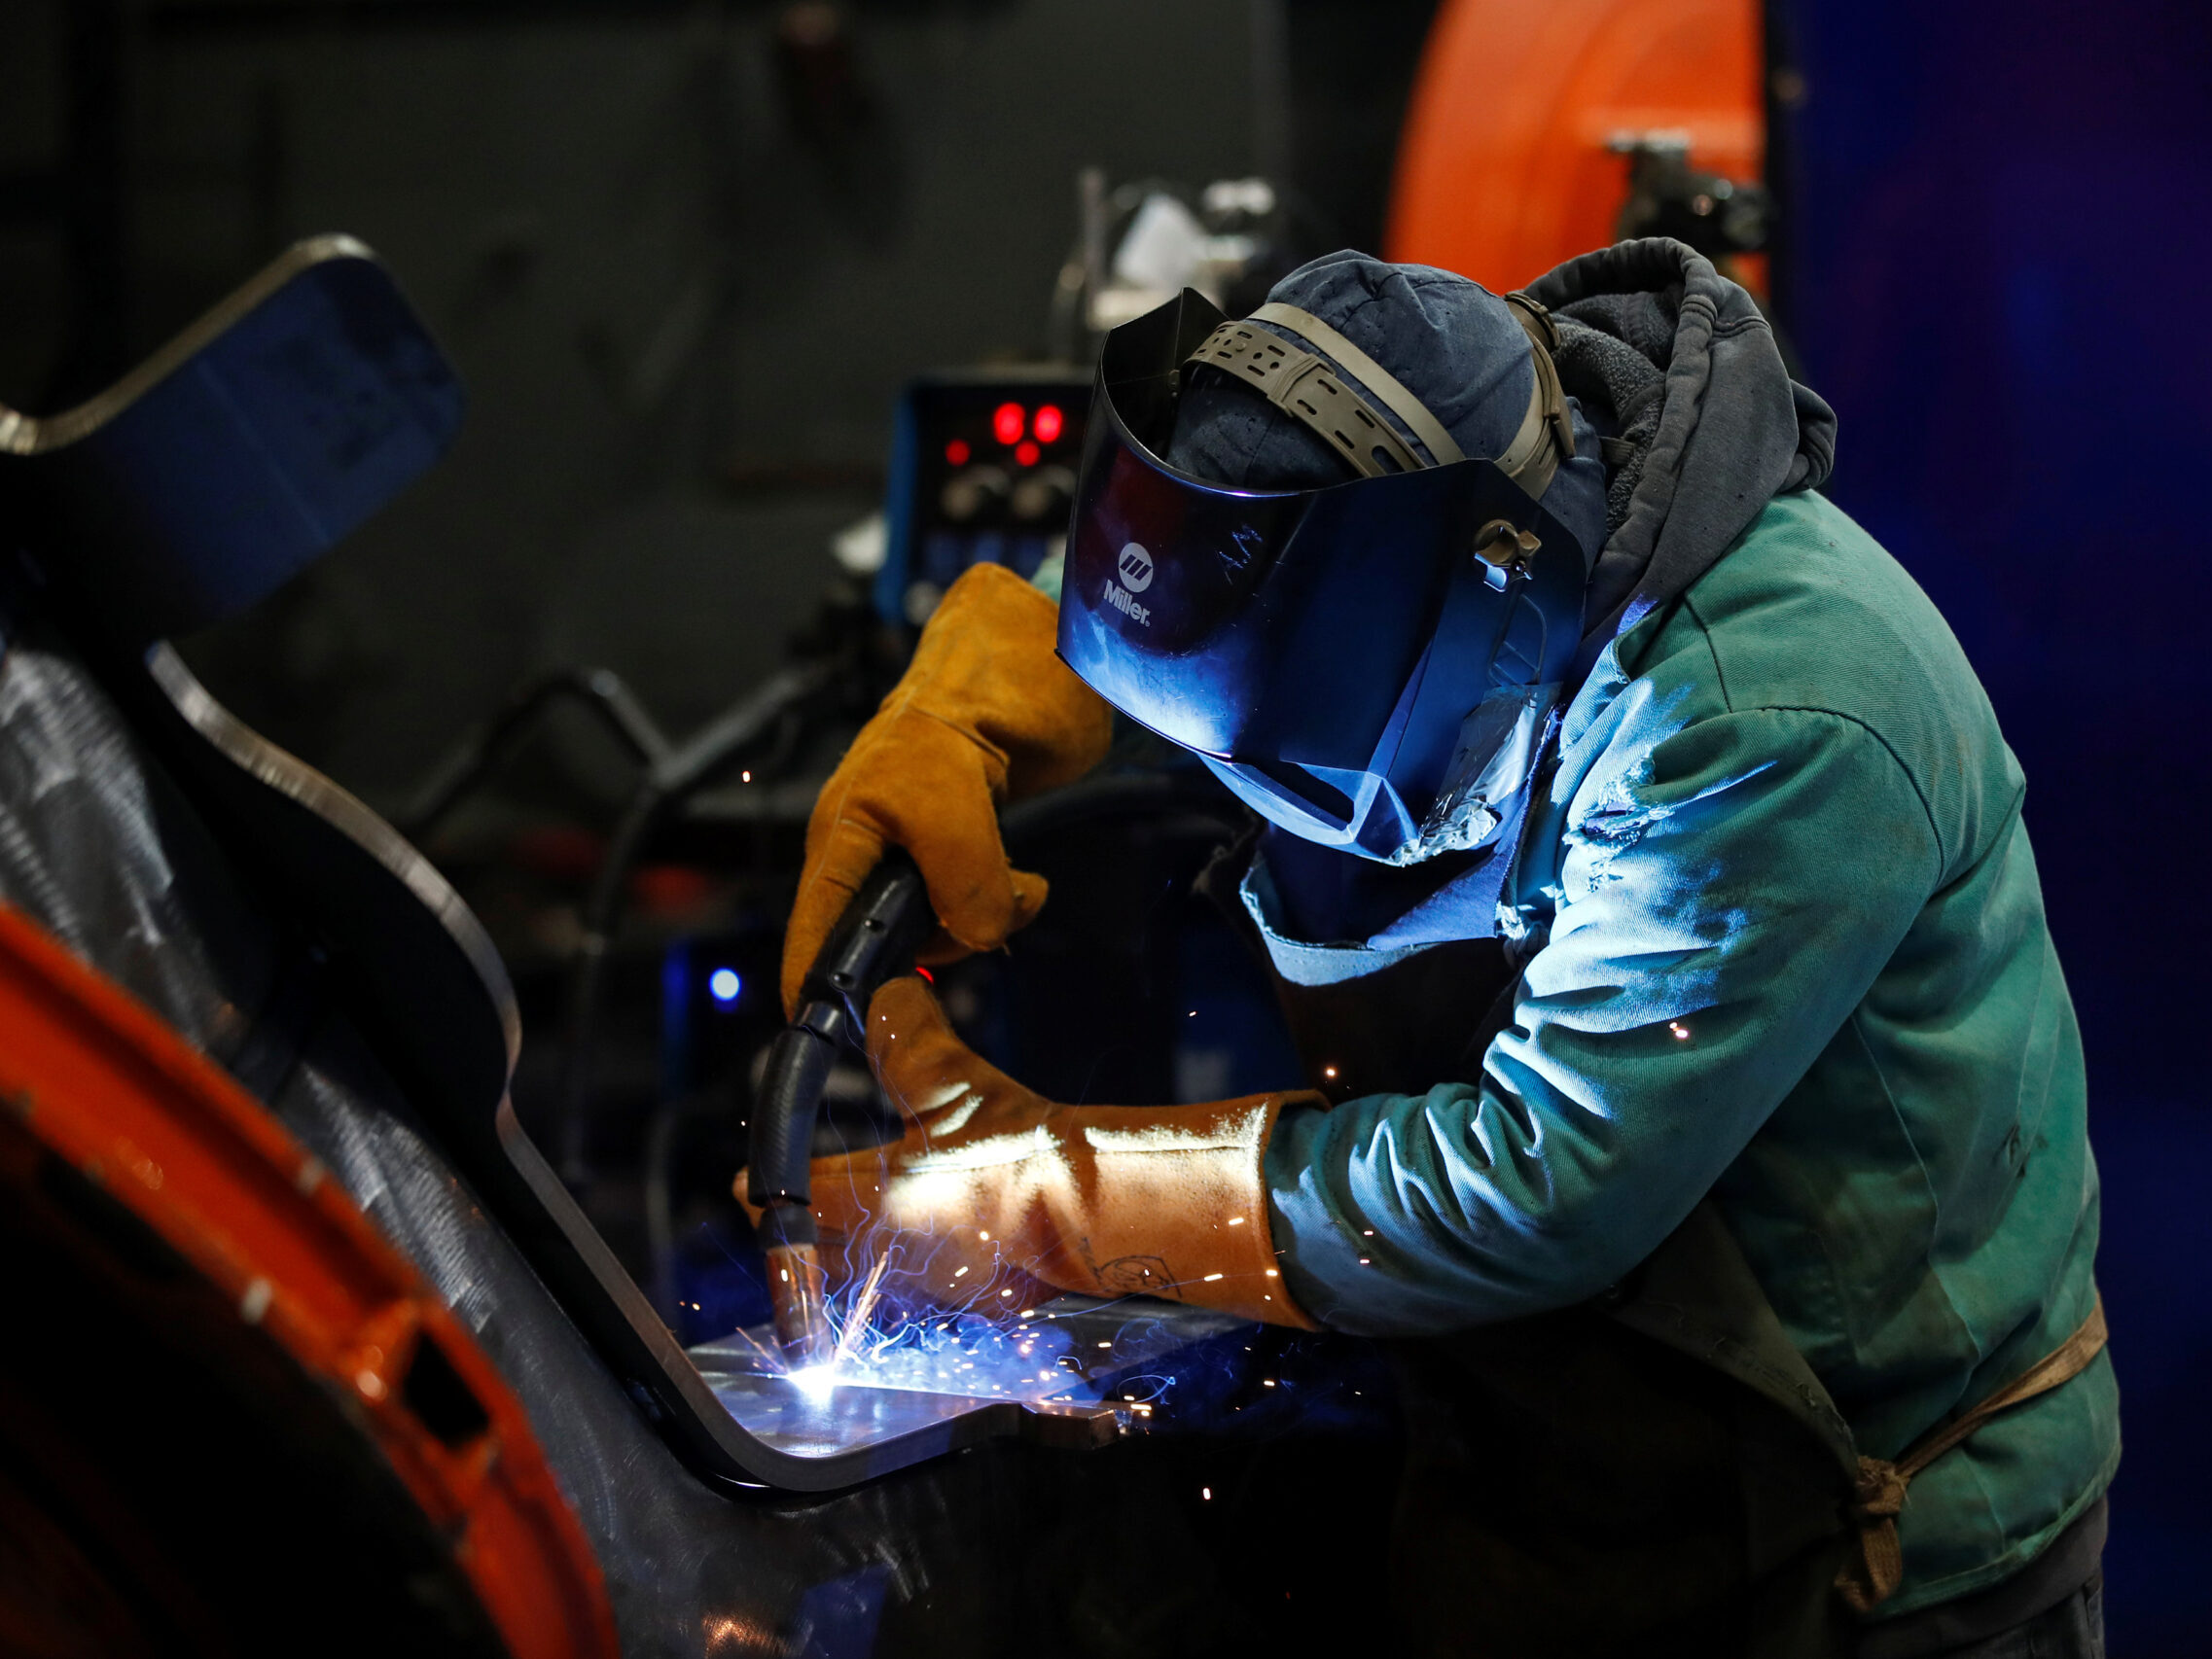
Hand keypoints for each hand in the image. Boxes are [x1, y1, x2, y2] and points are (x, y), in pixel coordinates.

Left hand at [757, 976, 1320, 1327]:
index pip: (788, 1199)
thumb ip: (906, 1037)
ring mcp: (927, 1293)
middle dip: (800, 1237)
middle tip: (794, 1214)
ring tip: (854, 1233)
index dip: (763, 1188)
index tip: (743, 1185)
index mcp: (866, 1202)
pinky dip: (910, 1276)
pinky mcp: (973, 1307)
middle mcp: (882, 1260)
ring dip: (850, 1261)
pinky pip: (918, 1297)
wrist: (1098, 1211)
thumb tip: (883, 993)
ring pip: (862, 1283)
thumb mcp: (952, 1081)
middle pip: (812, 1259)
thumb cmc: (1019, 1151)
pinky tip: (930, 1252)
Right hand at [781, 564, 1111, 1014]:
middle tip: (990, 921)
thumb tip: (979, 936)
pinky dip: (1011, 903)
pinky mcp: (968, 843)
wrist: (1031, 654)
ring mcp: (919, 847)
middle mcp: (871, 846)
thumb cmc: (972, 703)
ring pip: (943, 924)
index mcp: (843, 831)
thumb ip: (962, 881)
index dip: (815, 985)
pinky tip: (1031, 883)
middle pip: (886, 937)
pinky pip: (981, 903)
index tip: (820, 1034)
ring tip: (1025, 887)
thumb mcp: (956, 802)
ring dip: (990, 919)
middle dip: (943, 943)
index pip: (813, 927)